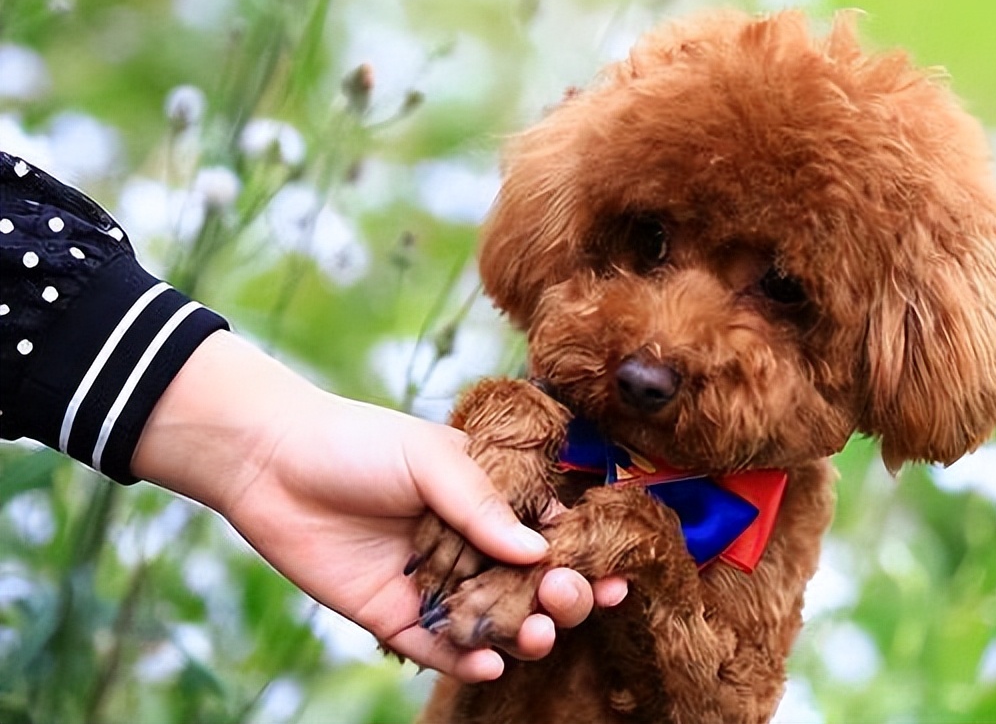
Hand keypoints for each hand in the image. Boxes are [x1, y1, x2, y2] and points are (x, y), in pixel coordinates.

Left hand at [133, 331, 625, 680]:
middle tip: (566, 600)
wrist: (271, 461)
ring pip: (492, 621)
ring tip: (536, 636)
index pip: (550, 534)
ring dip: (523, 633)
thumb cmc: (359, 442)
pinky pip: (438, 649)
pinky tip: (490, 661)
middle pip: (530, 586)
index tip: (617, 573)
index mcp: (488, 499)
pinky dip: (468, 659)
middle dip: (561, 598)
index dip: (584, 556)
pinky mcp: (394, 617)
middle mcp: (468, 546)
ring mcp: (434, 583)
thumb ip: (483, 504)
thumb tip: (540, 550)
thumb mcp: (430, 458)